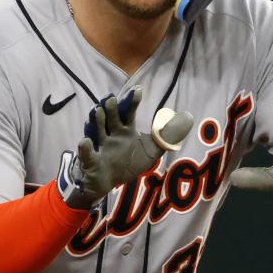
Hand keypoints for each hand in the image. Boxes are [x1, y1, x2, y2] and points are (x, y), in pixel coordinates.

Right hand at [58, 86, 193, 208]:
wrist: (111, 182)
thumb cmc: (128, 162)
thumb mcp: (151, 150)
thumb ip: (167, 135)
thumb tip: (188, 117)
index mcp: (125, 129)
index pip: (129, 112)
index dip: (132, 101)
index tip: (138, 90)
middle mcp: (111, 134)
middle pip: (111, 118)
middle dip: (111, 108)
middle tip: (112, 99)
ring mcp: (100, 146)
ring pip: (97, 131)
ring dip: (97, 121)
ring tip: (97, 111)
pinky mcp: (92, 161)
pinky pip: (87, 154)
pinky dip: (85, 149)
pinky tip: (85, 141)